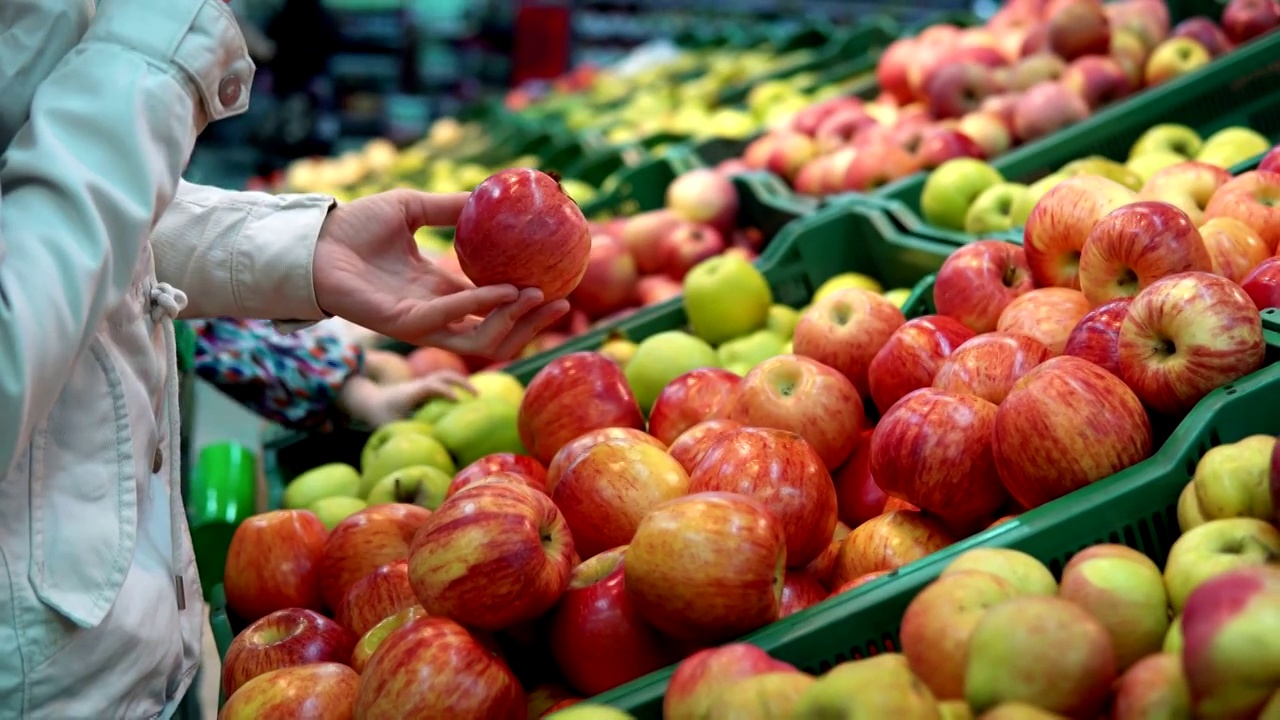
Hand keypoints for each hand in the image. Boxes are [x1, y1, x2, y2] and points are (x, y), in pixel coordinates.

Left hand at [313, 189, 569, 359]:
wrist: (313, 239)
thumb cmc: (354, 226)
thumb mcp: (414, 208)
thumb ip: (451, 208)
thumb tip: (491, 195)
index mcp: (441, 290)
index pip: (495, 308)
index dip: (528, 303)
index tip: (559, 283)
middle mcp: (436, 312)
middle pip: (497, 334)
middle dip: (533, 324)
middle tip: (563, 300)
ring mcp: (420, 323)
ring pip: (480, 341)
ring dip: (512, 322)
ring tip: (538, 297)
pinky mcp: (400, 325)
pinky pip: (446, 322)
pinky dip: (476, 306)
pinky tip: (500, 289)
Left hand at [338, 370, 476, 426]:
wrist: (369, 399)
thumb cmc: (379, 414)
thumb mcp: (390, 426)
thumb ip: (406, 433)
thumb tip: (421, 448)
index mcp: (411, 392)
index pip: (430, 387)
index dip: (445, 391)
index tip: (458, 401)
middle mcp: (419, 384)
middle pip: (443, 375)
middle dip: (462, 382)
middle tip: (478, 395)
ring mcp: (422, 383)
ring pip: (445, 376)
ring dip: (462, 383)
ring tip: (477, 396)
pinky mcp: (425, 387)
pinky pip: (444, 383)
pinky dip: (457, 387)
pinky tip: (467, 400)